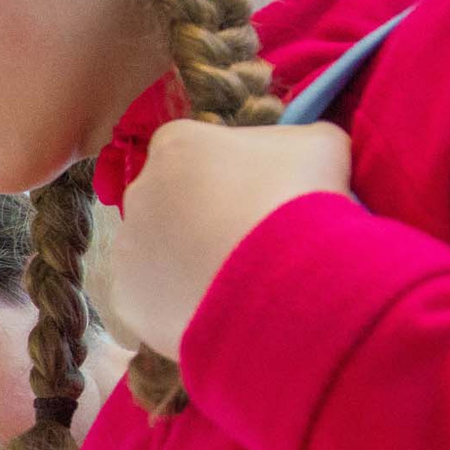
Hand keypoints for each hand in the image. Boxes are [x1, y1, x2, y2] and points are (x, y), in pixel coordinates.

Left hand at [114, 119, 353, 354]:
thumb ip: (296, 139)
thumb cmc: (304, 200)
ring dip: (190, 262)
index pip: (195, 151)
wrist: (287, 285)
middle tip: (251, 243)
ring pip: (160, 252)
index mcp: (176, 144)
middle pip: (172, 202)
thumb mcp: (322, 145)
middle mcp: (139, 191)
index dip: (230, 174)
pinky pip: (154, 298)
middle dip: (205, 218)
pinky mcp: (127, 297)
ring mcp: (127, 247)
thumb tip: (295, 152)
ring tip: (240, 282)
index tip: (260, 197)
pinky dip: (182, 304)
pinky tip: (219, 310)